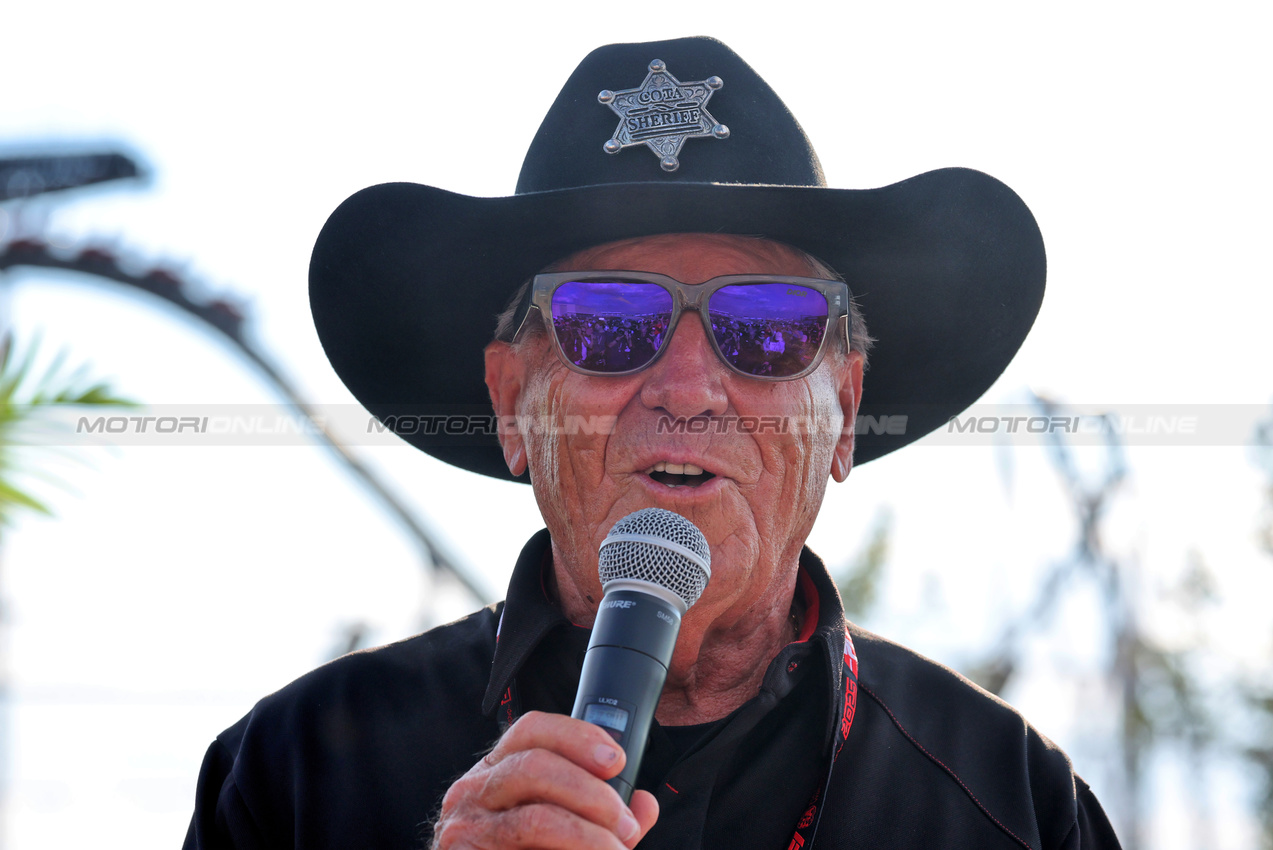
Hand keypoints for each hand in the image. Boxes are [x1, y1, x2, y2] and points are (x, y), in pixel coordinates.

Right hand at [431, 711, 659, 848]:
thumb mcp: (563, 827)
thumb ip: (604, 815)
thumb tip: (645, 804)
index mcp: (498, 770)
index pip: (532, 729)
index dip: (579, 736)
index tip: (617, 760)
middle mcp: (474, 791)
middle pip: (534, 766)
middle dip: (592, 792)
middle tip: (625, 823)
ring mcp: (465, 829)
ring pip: (535, 818)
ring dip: (588, 835)